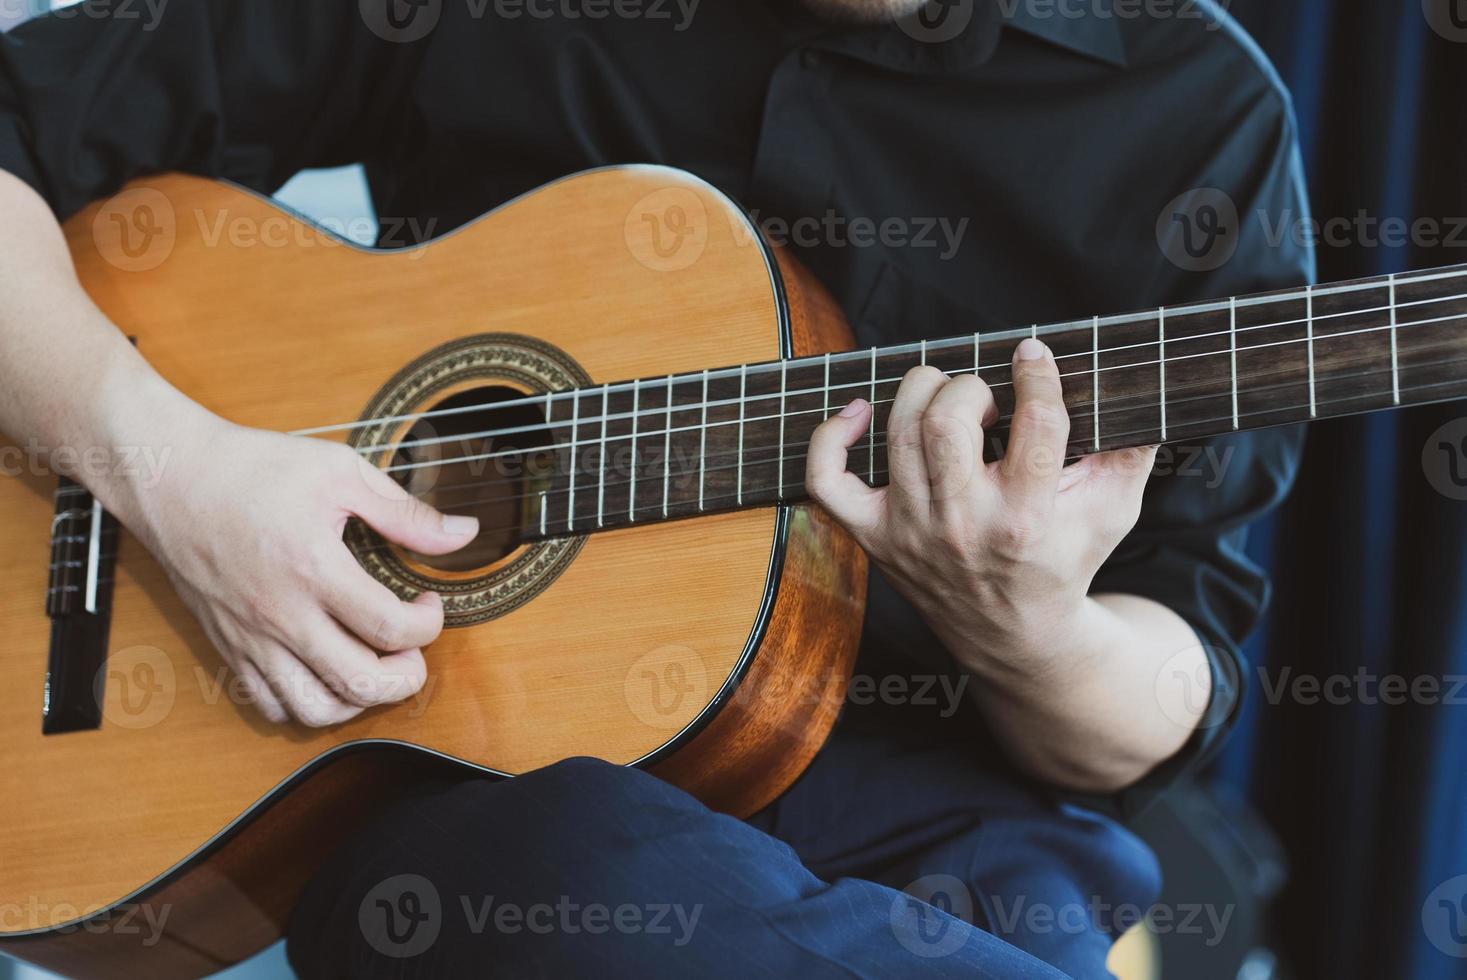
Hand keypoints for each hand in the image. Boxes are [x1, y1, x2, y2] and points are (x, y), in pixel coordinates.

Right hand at [107, 409, 478, 726]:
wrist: (169, 477)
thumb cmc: (253, 467)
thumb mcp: (340, 472)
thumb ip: (405, 513)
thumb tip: (464, 534)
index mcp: (313, 568)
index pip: (389, 628)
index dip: (429, 625)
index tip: (429, 602)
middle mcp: (281, 614)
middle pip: (360, 683)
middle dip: (407, 676)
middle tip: (413, 646)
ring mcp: (251, 638)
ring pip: (314, 708)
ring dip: (360, 699)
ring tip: (374, 663)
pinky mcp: (228, 647)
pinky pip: (270, 705)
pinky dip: (308, 703)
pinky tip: (327, 670)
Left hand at [805, 337, 1157, 678]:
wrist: (1014, 636)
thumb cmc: (1063, 560)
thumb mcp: (1114, 510)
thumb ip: (1133, 448)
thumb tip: (1137, 382)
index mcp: (1026, 517)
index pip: (1033, 422)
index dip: (1036, 374)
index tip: (1033, 355)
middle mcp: (963, 524)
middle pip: (947, 418)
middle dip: (971, 388)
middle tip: (988, 402)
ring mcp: (911, 531)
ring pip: (898, 431)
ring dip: (922, 392)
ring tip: (948, 400)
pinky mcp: (875, 536)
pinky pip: (826, 480)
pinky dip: (831, 437)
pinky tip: (859, 413)